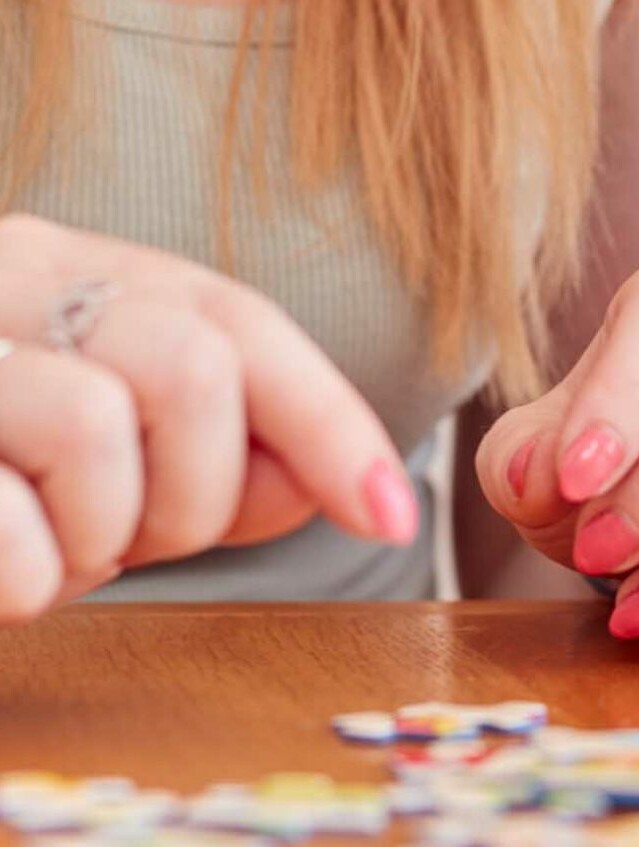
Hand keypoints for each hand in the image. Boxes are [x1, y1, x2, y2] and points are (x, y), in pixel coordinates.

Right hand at [0, 214, 415, 617]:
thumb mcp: (114, 458)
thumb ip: (223, 453)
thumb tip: (328, 482)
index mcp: (65, 264)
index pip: (238, 322)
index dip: (330, 422)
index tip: (391, 516)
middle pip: (189, 366)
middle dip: (199, 492)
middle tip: (137, 540)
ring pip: (97, 426)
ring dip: (105, 537)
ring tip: (55, 552)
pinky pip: (9, 531)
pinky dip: (31, 580)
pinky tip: (6, 581)